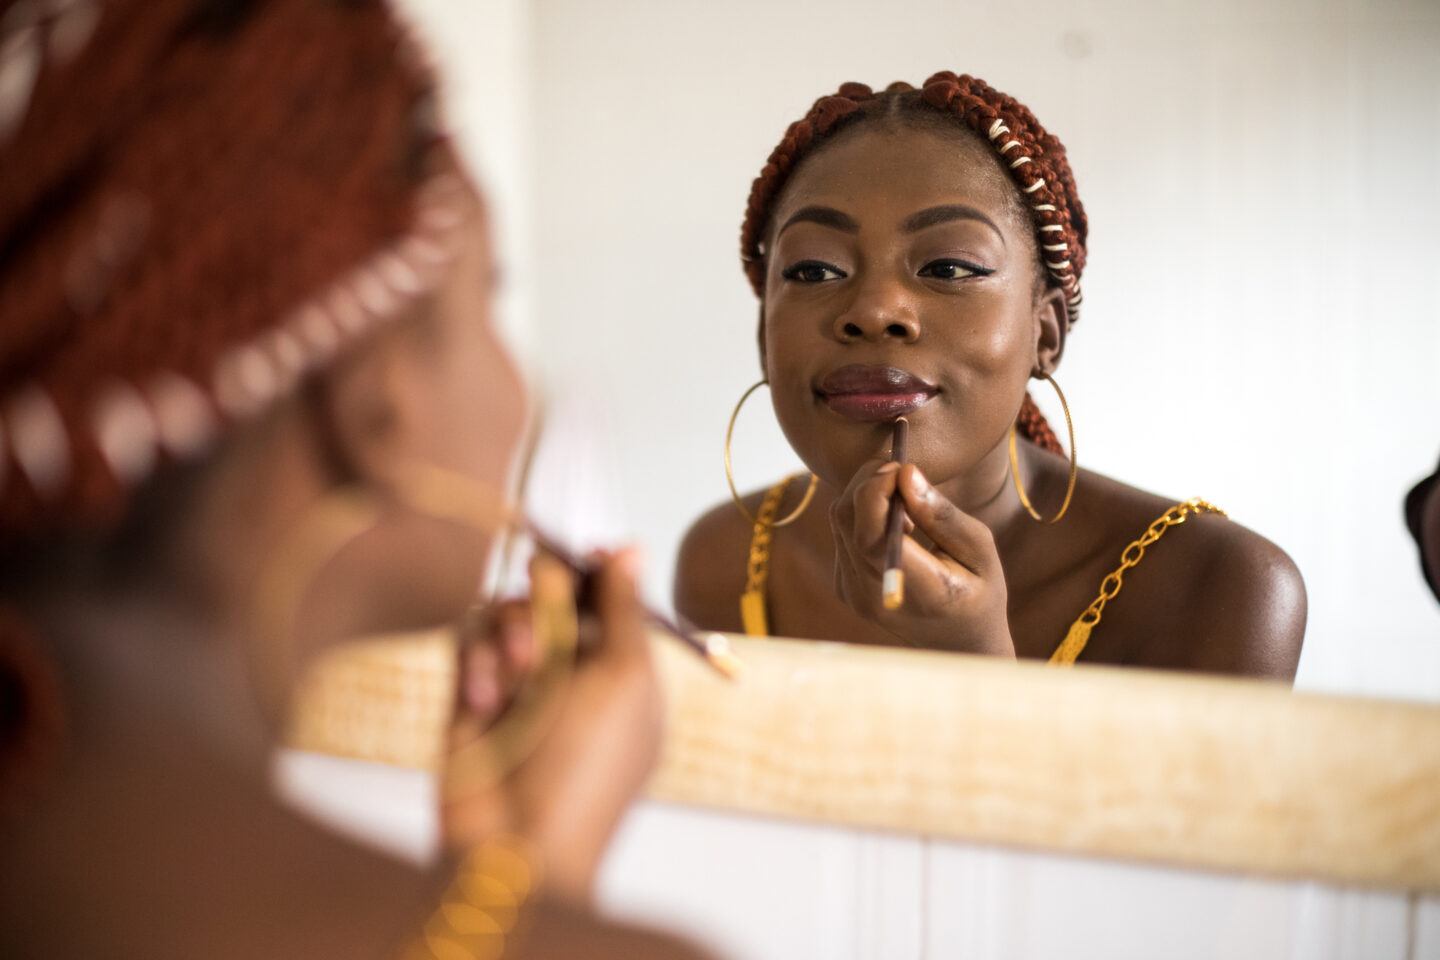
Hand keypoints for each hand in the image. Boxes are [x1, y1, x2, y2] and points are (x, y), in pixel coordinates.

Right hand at [440, 547, 662, 901]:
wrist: (515, 846)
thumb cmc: (588, 770)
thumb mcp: (626, 680)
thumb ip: (626, 608)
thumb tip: (631, 547)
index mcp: (624, 670)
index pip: (611, 597)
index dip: (596, 570)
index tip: (582, 553)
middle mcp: (573, 672)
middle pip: (555, 592)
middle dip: (550, 601)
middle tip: (550, 618)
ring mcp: (519, 683)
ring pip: (507, 609)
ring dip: (514, 631)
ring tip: (520, 674)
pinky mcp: (470, 692)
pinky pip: (468, 639)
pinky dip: (478, 663)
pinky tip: (486, 704)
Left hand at [830, 460, 1014, 655]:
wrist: (959, 641)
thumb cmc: (980, 591)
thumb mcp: (980, 550)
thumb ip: (941, 515)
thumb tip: (906, 473)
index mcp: (917, 592)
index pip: (872, 536)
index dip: (876, 490)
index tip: (901, 467)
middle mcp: (873, 597)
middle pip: (846, 520)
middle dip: (868, 480)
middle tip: (901, 468)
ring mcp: (853, 595)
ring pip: (838, 521)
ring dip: (866, 494)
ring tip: (906, 498)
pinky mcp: (844, 587)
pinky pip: (841, 533)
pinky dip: (862, 513)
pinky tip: (895, 522)